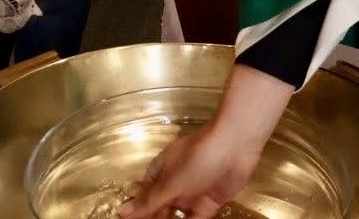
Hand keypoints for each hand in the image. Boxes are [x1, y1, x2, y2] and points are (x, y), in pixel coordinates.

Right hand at [119, 124, 261, 218]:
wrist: (236, 147)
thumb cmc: (198, 157)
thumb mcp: (170, 182)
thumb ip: (149, 201)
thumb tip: (123, 211)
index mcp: (161, 170)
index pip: (144, 194)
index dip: (138, 209)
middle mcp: (175, 182)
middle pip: (159, 206)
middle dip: (153, 217)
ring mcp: (192, 192)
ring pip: (175, 213)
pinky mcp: (209, 201)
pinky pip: (194, 218)